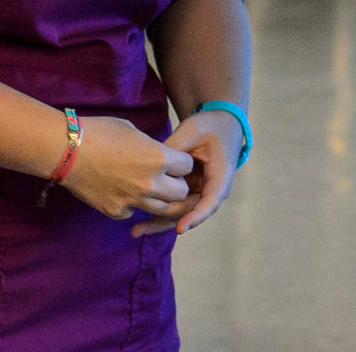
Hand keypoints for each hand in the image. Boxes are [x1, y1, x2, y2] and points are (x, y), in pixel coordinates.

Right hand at [63, 115, 194, 220]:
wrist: (65, 150)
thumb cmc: (97, 132)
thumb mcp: (131, 130)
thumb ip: (150, 146)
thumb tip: (158, 154)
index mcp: (158, 157)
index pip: (187, 166)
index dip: (181, 162)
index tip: (174, 161)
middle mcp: (150, 182)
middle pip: (181, 193)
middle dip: (177, 185)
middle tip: (167, 178)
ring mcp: (134, 200)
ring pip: (162, 209)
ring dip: (159, 199)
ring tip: (148, 188)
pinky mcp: (116, 211)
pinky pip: (134, 213)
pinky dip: (132, 205)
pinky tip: (122, 192)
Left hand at [132, 109, 241, 236]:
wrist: (221, 124)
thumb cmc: (209, 126)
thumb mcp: (192, 132)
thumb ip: (173, 149)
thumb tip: (150, 165)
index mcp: (221, 176)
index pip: (210, 201)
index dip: (196, 216)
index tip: (181, 228)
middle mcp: (212, 190)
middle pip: (191, 214)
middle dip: (166, 223)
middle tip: (140, 230)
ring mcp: (199, 192)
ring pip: (180, 214)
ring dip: (158, 222)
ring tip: (135, 230)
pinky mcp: (189, 191)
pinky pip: (174, 205)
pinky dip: (158, 211)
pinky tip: (138, 219)